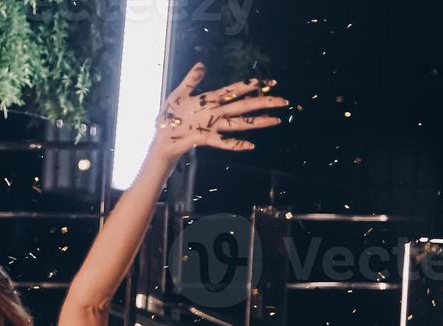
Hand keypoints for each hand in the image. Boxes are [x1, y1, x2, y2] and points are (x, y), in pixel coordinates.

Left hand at [149, 64, 286, 160]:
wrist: (159, 137)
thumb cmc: (168, 117)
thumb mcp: (178, 95)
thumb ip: (191, 80)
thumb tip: (201, 64)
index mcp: (210, 101)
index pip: (235, 91)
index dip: (251, 85)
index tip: (269, 82)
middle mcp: (215, 113)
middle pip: (243, 106)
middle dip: (263, 102)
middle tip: (283, 100)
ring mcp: (212, 126)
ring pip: (239, 123)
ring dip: (258, 121)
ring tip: (275, 120)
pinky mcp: (204, 138)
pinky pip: (222, 142)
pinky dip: (236, 144)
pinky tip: (251, 145)